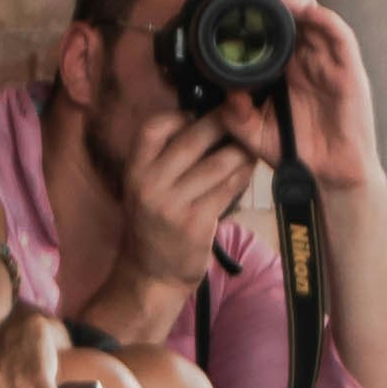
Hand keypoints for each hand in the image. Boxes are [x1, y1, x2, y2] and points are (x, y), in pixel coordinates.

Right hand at [110, 100, 258, 296]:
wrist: (151, 274)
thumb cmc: (154, 224)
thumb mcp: (144, 188)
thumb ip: (164, 159)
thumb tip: (201, 120)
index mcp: (134, 171)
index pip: (153, 128)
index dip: (179, 115)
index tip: (199, 114)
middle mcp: (149, 185)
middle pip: (192, 140)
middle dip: (221, 123)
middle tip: (241, 115)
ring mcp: (172, 205)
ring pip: (217, 164)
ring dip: (240, 150)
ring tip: (252, 142)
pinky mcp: (196, 223)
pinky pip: (228, 189)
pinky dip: (243, 174)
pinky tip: (251, 167)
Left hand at [214, 0, 381, 196]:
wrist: (328, 177)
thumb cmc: (297, 152)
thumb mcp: (253, 132)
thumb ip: (235, 113)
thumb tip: (224, 89)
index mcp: (287, 70)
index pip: (275, 30)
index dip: (259, 12)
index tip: (235, 1)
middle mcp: (309, 61)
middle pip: (295, 16)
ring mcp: (330, 64)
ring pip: (316, 18)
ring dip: (296, 1)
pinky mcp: (349, 72)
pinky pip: (340, 37)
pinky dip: (325, 19)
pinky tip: (307, 10)